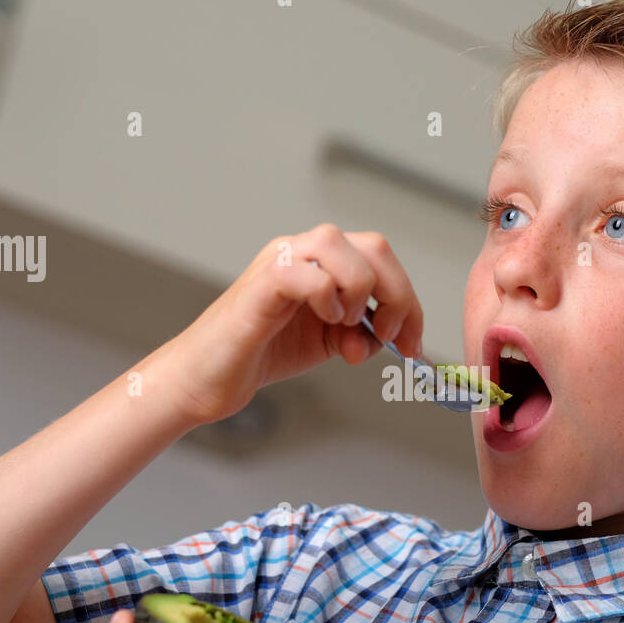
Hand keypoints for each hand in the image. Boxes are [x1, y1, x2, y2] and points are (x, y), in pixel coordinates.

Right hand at [156, 224, 423, 426]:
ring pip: (339, 244)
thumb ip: (361, 333)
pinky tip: (324, 322)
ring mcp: (280, 261)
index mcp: (322, 262)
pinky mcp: (261, 283)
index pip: (382, 260)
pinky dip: (327, 298)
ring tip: (347, 325)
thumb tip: (393, 335)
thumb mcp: (328, 342)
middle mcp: (302, 251)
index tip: (414, 343)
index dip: (409, 300)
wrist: (208, 378)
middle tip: (393, 337)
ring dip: (361, 290)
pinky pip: (307, 272)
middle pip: (373, 245)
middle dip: (398, 294)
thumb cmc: (261, 354)